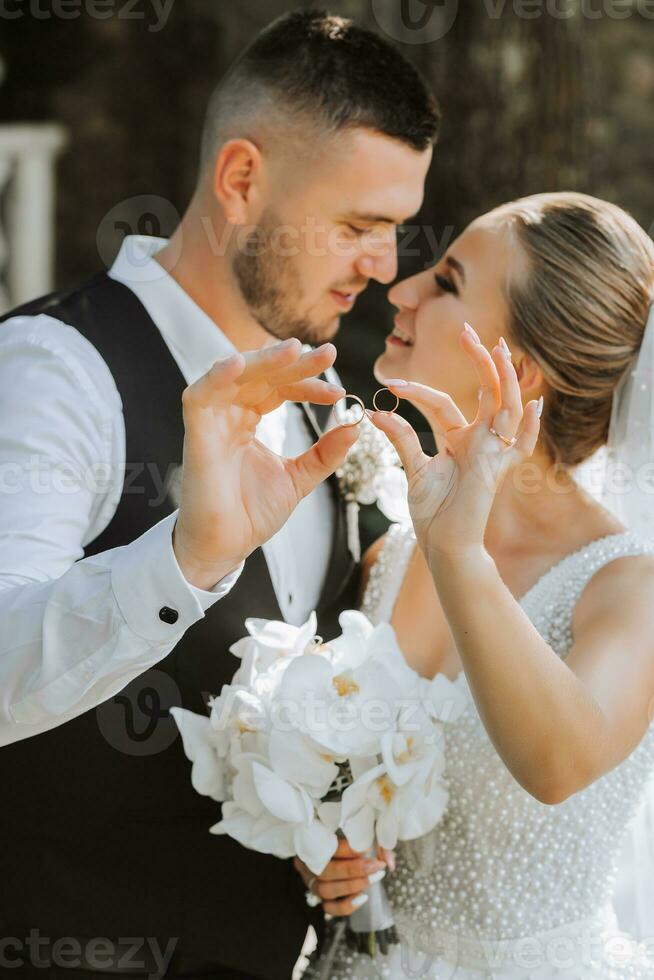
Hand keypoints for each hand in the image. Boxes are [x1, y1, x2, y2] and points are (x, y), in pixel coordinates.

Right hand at [173, 339, 359, 588]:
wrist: (228, 545)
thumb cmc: (252, 513)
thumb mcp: (299, 478)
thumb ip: (325, 453)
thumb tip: (356, 426)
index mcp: (249, 420)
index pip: (280, 388)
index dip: (309, 385)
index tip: (339, 393)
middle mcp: (229, 414)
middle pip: (260, 374)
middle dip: (294, 362)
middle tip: (327, 353)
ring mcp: (211, 421)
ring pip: (233, 375)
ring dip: (262, 360)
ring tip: (293, 351)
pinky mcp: (196, 434)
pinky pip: (199, 395)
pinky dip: (216, 376)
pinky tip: (238, 363)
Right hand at [293, 839, 391, 916]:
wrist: (331, 841)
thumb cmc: (348, 834)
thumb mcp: (360, 830)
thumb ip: (375, 842)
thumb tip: (389, 862)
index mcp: (310, 840)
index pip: (325, 847)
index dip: (348, 851)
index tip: (368, 848)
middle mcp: (306, 862)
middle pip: (324, 871)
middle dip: (354, 870)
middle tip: (376, 865)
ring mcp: (310, 881)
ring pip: (325, 890)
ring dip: (352, 886)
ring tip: (373, 878)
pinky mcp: (319, 896)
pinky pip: (329, 908)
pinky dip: (346, 906)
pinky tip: (362, 897)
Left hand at [368, 326, 541, 560]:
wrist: (444, 546)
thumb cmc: (433, 514)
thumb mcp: (414, 468)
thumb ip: (401, 438)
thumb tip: (376, 412)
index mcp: (459, 439)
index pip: (442, 403)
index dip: (417, 391)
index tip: (390, 385)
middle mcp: (480, 441)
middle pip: (486, 391)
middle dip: (480, 360)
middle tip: (466, 329)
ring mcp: (493, 453)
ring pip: (506, 407)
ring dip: (504, 379)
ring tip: (498, 349)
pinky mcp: (497, 470)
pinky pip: (520, 447)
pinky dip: (529, 429)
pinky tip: (532, 405)